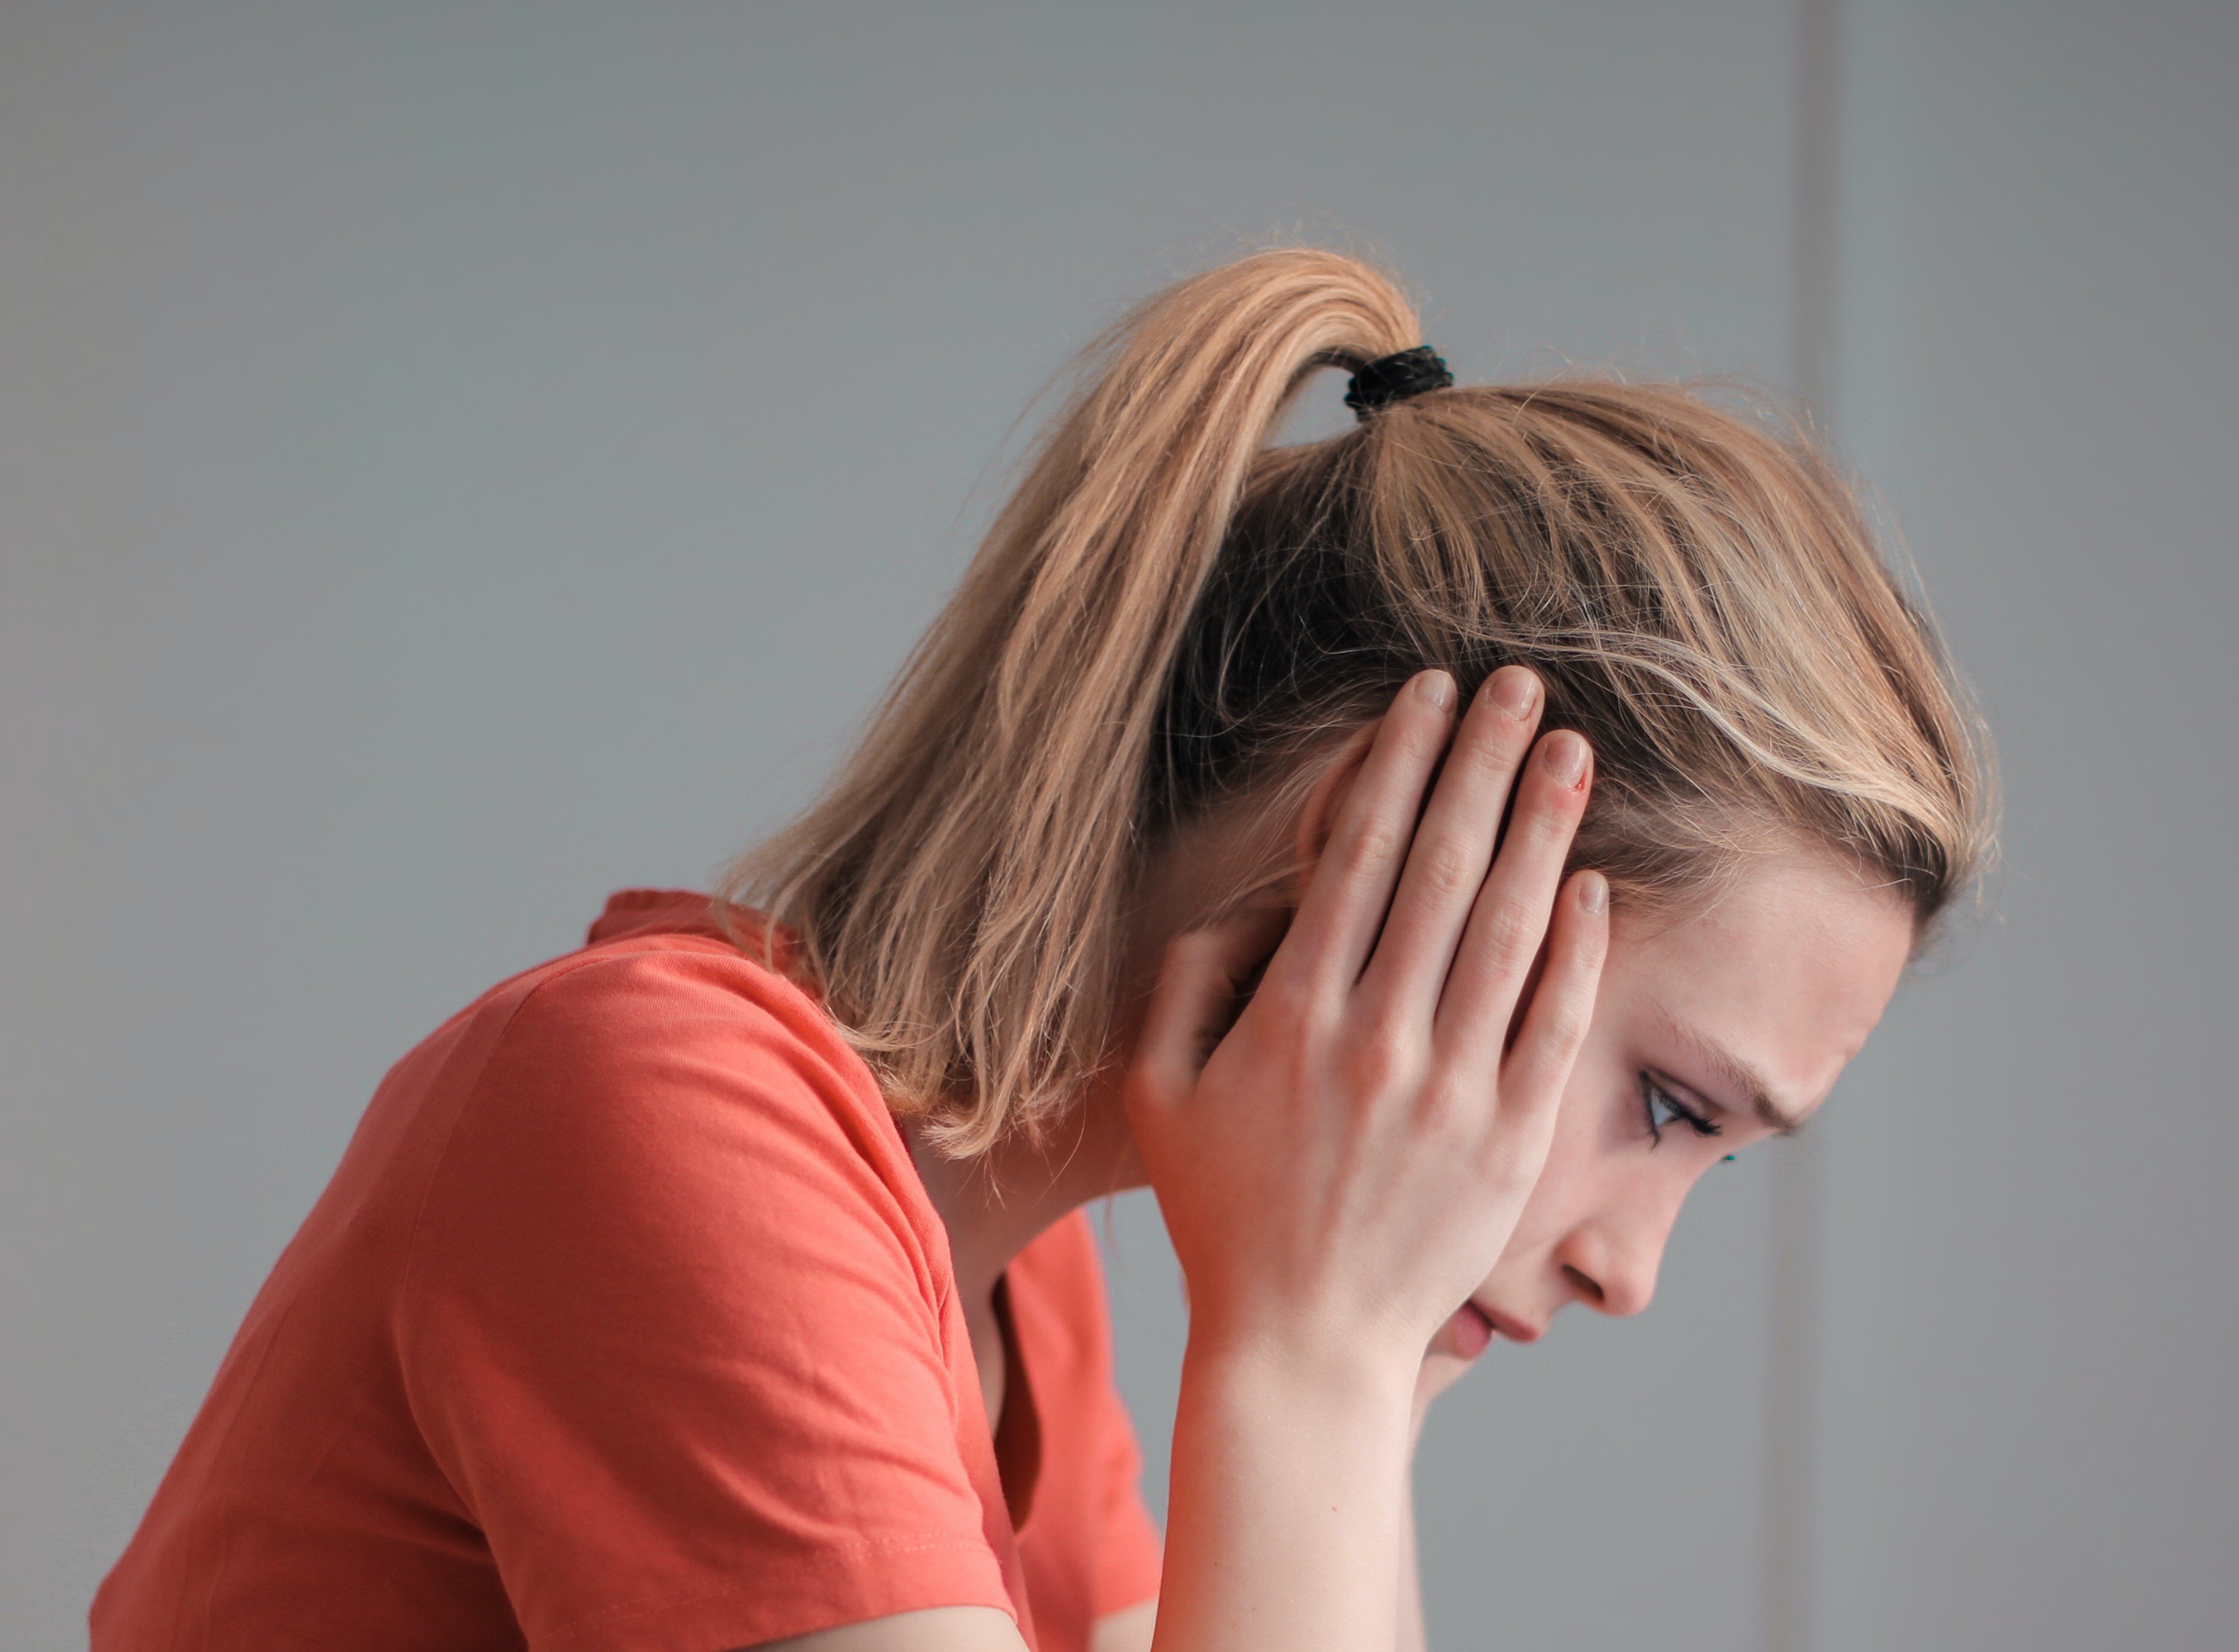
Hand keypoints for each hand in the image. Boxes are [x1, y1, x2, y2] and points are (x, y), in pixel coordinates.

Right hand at [1124, 666, 1608, 1386]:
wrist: (1302, 1347)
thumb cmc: (1222, 1213)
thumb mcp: (1158, 1094)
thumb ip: (1188, 984)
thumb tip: (1254, 904)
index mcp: (1292, 1017)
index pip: (1355, 857)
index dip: (1398, 764)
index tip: (1429, 694)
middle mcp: (1377, 1041)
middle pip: (1441, 869)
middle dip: (1483, 763)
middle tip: (1522, 685)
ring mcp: (1451, 1093)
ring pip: (1507, 931)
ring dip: (1543, 829)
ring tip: (1573, 750)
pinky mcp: (1509, 1144)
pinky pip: (1554, 1027)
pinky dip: (1577, 950)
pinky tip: (1592, 882)